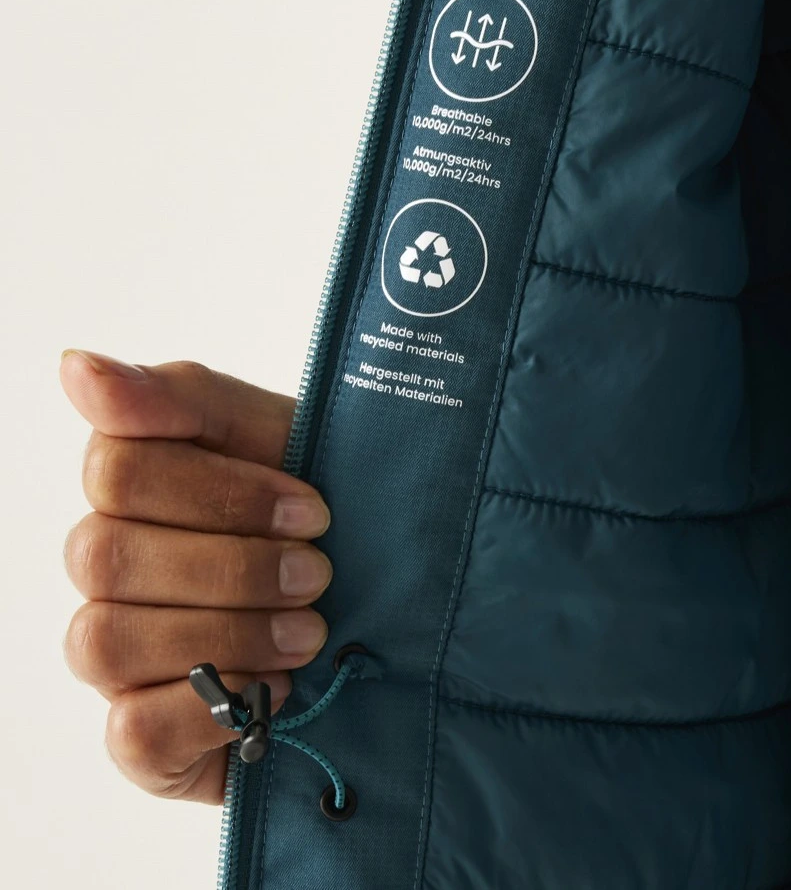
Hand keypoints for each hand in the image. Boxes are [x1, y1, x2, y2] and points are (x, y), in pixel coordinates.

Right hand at [59, 350, 332, 803]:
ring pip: (106, 641)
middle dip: (231, 566)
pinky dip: (216, 707)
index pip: (117, 469)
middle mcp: (112, 567)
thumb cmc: (335, 516)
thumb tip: (76, 365)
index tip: (312, 508)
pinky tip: (275, 689)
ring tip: (309, 632)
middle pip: (103, 557)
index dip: (221, 492)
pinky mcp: (145, 736)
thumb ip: (186, 397)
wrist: (402, 611)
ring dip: (227, 633)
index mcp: (142, 486)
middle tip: (319, 573)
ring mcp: (118, 654)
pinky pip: (132, 731)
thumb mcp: (288, 438)